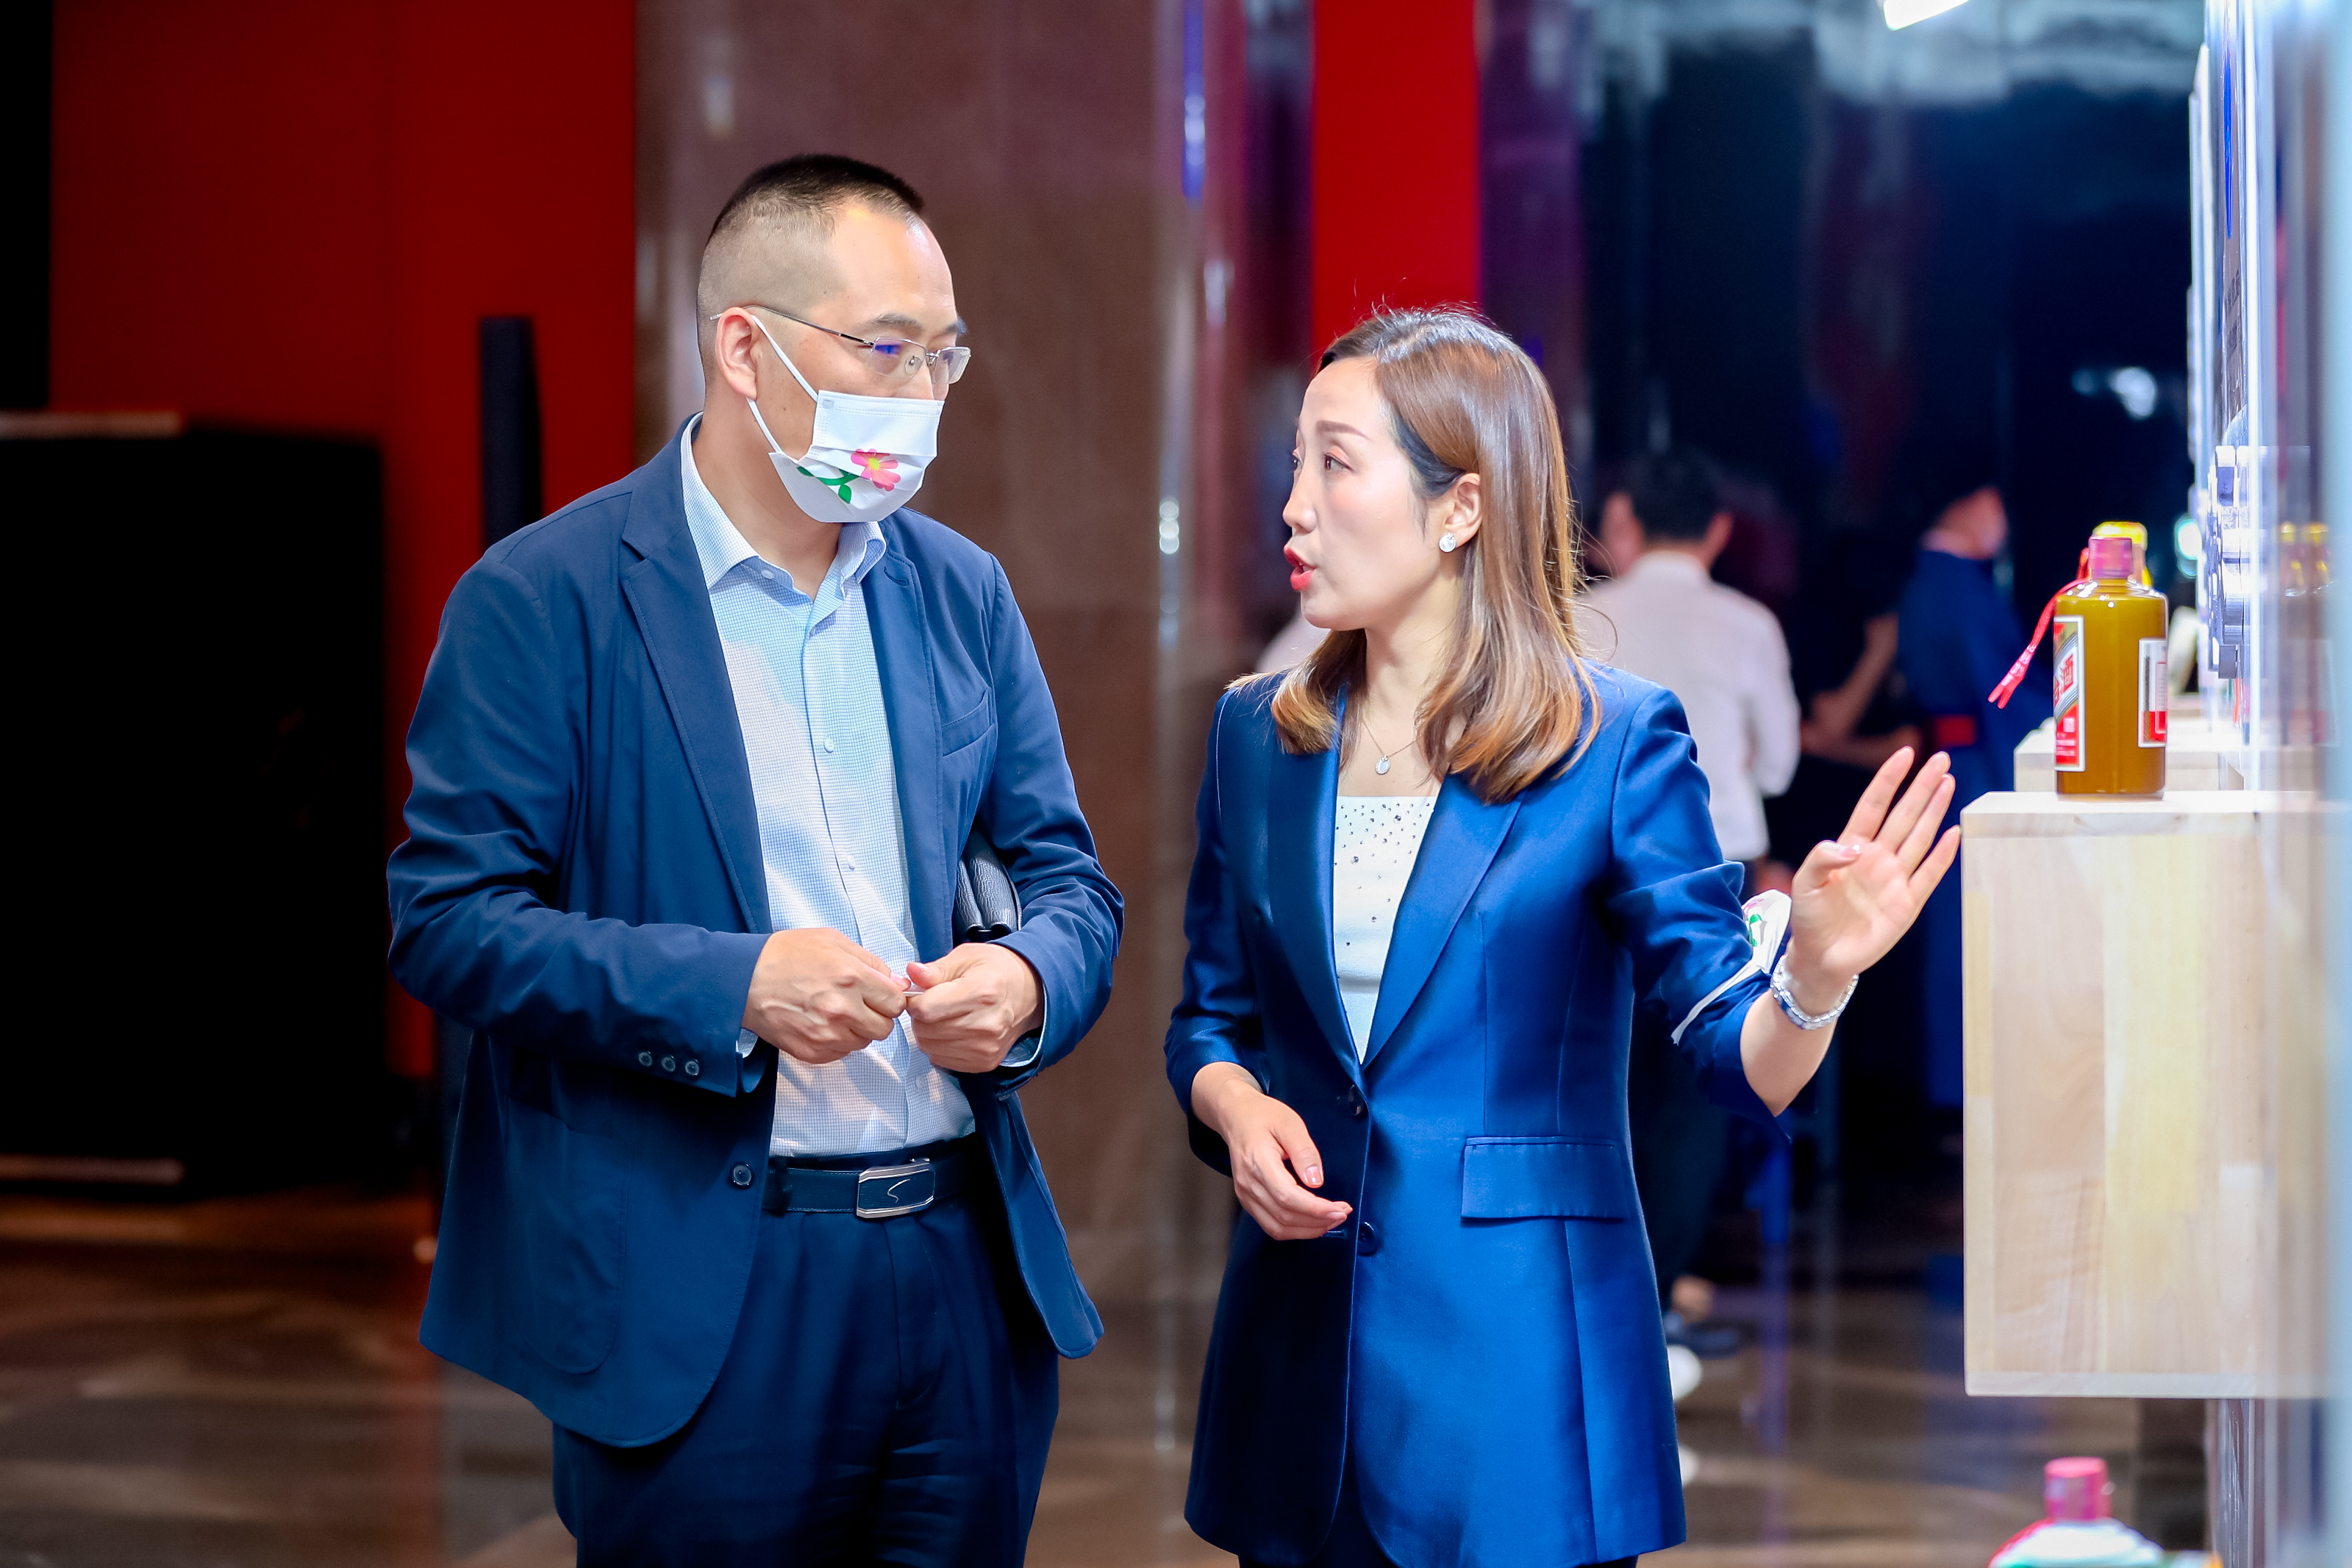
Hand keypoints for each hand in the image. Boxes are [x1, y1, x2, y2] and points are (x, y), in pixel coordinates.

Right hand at [742, 929, 906, 1065]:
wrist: (743, 979)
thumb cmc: (785, 955)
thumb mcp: (832, 941)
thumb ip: (871, 963)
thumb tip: (899, 983)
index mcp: (851, 977)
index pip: (896, 1002)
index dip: (890, 998)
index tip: (880, 995)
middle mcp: (842, 1009)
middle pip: (884, 1028)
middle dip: (876, 1016)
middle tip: (859, 1004)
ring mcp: (826, 1035)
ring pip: (864, 1043)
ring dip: (857, 1030)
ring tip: (835, 1012)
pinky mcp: (811, 1052)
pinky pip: (841, 1054)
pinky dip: (837, 1042)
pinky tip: (821, 1023)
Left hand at [904, 944, 1042, 1073]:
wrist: (1030, 992)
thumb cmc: (998, 971)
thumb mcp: (968, 956)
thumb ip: (937, 969)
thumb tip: (912, 973)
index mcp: (981, 992)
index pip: (927, 1009)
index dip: (915, 1001)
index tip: (920, 994)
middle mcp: (986, 1024)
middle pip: (925, 1030)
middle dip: (920, 1016)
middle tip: (933, 1003)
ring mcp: (986, 1047)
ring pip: (929, 1047)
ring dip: (927, 1032)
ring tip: (944, 1016)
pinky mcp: (985, 1062)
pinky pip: (941, 1060)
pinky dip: (938, 1046)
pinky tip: (952, 1030)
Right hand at [1190, 1063, 1351, 1239]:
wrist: (1236, 1117)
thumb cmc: (1263, 1116)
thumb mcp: (1290, 1124)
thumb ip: (1305, 1153)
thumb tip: (1316, 1182)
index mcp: (1258, 1162)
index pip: (1288, 1197)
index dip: (1316, 1209)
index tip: (1340, 1209)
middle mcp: (1248, 1184)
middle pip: (1284, 1217)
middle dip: (1318, 1222)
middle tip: (1342, 1213)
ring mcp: (1245, 1194)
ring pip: (1277, 1228)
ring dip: (1307, 1230)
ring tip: (1330, 1221)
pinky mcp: (1247, 1200)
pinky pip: (1270, 1225)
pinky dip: (1294, 1230)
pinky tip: (1311, 1222)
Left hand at [1782, 746, 1960, 1008]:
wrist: (1821, 958)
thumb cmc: (1809, 918)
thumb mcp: (1804, 884)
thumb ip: (1822, 858)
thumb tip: (1855, 847)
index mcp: (1851, 847)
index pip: (1874, 805)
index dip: (1889, 780)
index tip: (1906, 753)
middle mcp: (1877, 858)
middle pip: (1904, 814)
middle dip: (1922, 786)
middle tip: (1941, 759)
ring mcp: (1895, 879)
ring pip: (1920, 837)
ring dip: (1935, 811)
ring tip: (1949, 783)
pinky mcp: (1907, 904)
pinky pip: (1929, 874)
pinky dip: (1943, 855)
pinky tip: (1955, 832)